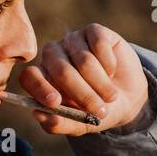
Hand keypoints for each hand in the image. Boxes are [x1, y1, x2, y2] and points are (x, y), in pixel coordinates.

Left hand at [19, 24, 148, 135]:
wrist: (127, 96)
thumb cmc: (95, 111)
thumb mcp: (79, 124)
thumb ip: (59, 123)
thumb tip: (38, 115)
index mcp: (42, 78)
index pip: (30, 76)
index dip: (40, 88)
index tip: (55, 102)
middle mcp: (53, 56)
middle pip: (61, 71)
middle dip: (83, 94)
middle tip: (99, 111)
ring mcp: (72, 41)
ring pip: (84, 60)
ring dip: (101, 83)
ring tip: (110, 96)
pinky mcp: (93, 31)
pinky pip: (100, 45)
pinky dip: (110, 65)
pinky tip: (111, 72)